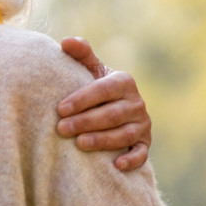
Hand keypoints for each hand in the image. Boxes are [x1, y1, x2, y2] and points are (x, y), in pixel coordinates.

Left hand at [55, 37, 150, 171]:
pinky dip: (132, 159)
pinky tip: (116, 164)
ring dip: (102, 140)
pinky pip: (142, 153)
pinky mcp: (145, 143)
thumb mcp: (90, 69)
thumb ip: (80, 54)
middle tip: (61, 129)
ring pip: (124, 134)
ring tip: (79, 144)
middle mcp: (137, 103)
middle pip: (112, 114)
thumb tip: (66, 41)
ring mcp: (143, 124)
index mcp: (123, 82)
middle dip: (85, 122)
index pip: (103, 90)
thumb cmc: (95, 87)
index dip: (82, 99)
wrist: (112, 107)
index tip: (60, 109)